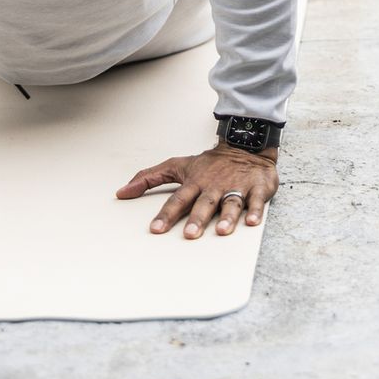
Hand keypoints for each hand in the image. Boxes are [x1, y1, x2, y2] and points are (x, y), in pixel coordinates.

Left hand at [115, 143, 277, 237]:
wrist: (245, 144)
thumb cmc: (210, 163)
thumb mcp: (177, 166)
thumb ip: (149, 178)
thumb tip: (121, 192)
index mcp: (195, 182)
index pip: (178, 199)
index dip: (167, 214)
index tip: (156, 229)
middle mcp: (215, 186)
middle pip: (205, 203)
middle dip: (197, 218)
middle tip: (190, 234)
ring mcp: (237, 186)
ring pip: (231, 203)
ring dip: (227, 217)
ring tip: (222, 231)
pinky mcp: (257, 187)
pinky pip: (257, 200)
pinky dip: (256, 210)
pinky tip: (252, 222)